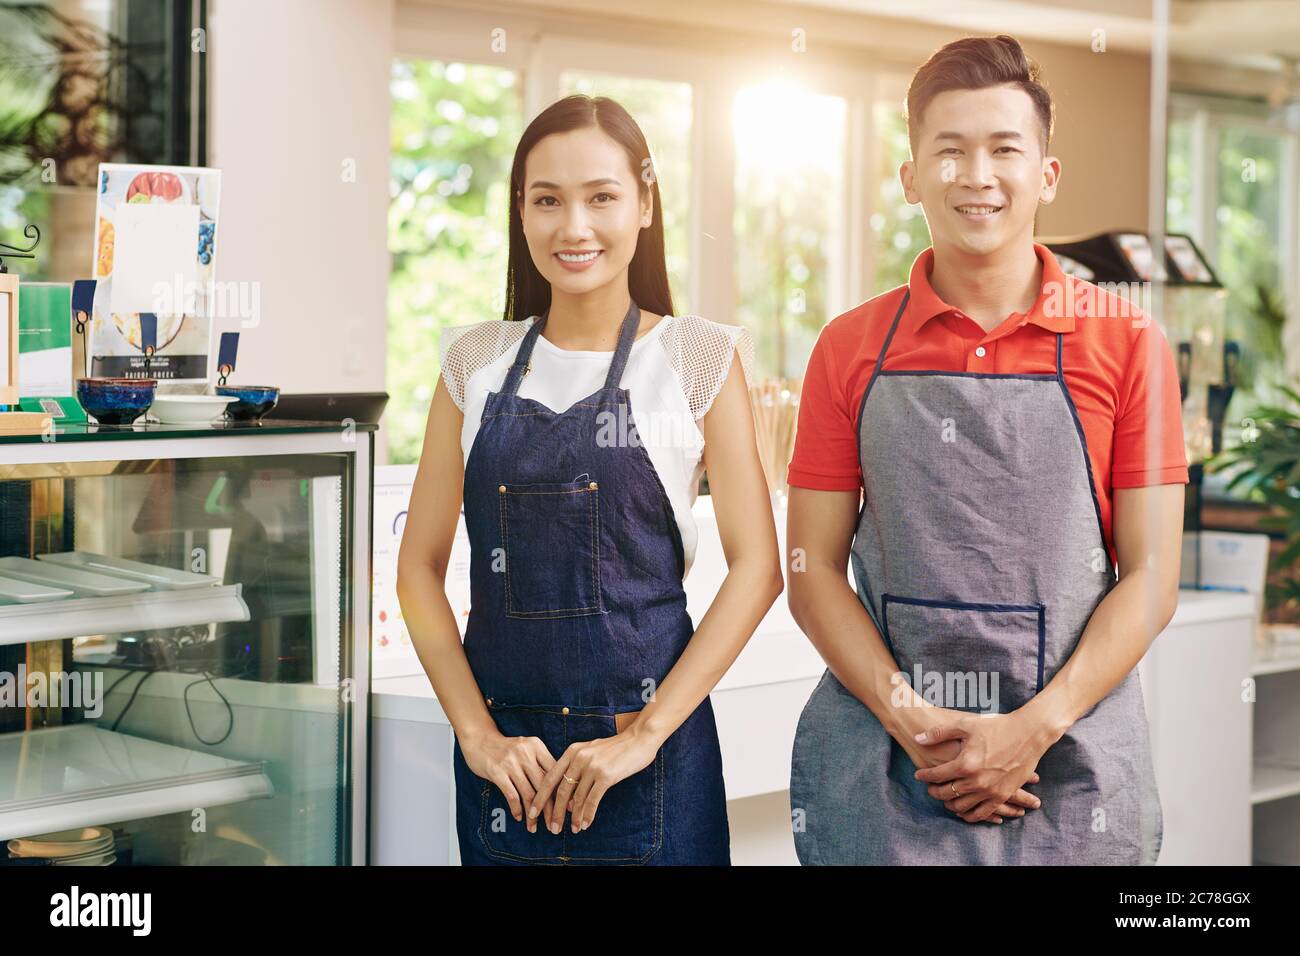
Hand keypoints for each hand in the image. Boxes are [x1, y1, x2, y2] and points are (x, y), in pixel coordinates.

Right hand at [460, 728, 557, 832]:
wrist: (480, 739)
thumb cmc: (507, 749)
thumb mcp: (527, 749)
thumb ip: (541, 764)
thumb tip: (559, 788)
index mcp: (537, 746)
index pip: (555, 772)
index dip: (562, 792)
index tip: (566, 809)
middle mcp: (526, 753)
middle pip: (544, 786)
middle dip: (550, 809)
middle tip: (553, 825)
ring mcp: (511, 762)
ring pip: (528, 794)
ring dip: (532, 815)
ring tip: (533, 827)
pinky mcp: (497, 772)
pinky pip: (511, 795)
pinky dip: (517, 809)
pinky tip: (519, 817)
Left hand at [528, 730, 659, 833]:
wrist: (639, 739)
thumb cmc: (616, 749)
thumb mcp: (591, 754)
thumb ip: (578, 772)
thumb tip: (569, 802)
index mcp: (572, 751)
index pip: (550, 777)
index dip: (540, 796)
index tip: (533, 812)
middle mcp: (579, 758)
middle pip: (561, 790)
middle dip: (555, 812)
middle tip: (552, 828)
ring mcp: (592, 766)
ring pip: (577, 798)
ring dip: (574, 817)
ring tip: (573, 830)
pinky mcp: (606, 775)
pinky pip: (593, 800)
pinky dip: (588, 814)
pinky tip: (586, 824)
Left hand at [912, 711, 1049, 823]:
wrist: (1028, 733)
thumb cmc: (996, 726)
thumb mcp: (965, 725)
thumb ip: (939, 733)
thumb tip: (917, 738)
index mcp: (965, 764)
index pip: (936, 776)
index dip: (924, 776)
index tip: (918, 775)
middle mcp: (976, 781)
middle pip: (947, 794)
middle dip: (934, 792)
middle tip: (930, 788)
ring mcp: (990, 791)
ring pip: (962, 807)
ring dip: (950, 804)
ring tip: (945, 798)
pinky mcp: (1003, 795)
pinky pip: (982, 813)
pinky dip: (970, 815)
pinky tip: (963, 810)